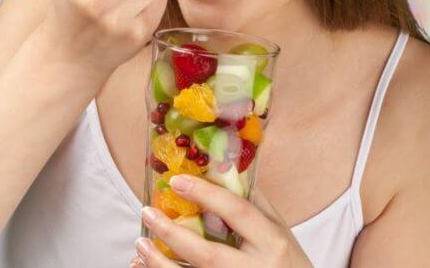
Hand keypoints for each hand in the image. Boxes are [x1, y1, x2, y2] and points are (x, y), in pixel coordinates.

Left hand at [132, 175, 313, 267]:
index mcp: (273, 242)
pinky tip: (144, 267)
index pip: (238, 213)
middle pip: (208, 254)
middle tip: (148, 213)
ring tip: (139, 246)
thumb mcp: (280, 231)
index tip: (177, 181)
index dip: (206, 195)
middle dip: (173, 234)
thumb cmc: (289, 262)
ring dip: (160, 264)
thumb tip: (225, 171)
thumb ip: (256, 204)